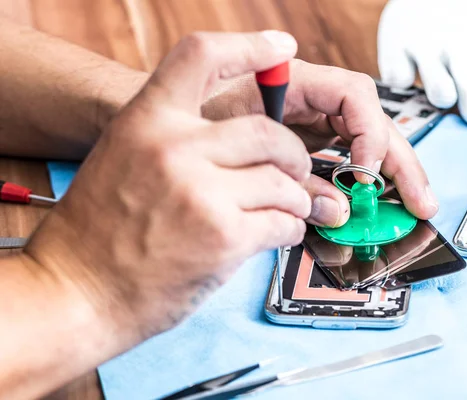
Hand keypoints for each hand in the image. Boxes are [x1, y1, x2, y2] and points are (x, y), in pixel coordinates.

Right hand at [25, 31, 311, 339]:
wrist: (77, 292)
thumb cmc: (99, 231)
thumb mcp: (126, 158)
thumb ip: (178, 139)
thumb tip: (242, 140)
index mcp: (146, 120)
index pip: (204, 56)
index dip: (250, 48)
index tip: (282, 48)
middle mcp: (175, 147)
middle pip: (268, 131)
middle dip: (293, 155)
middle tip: (296, 171)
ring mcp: (201, 192)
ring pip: (282, 180)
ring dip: (294, 199)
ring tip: (286, 211)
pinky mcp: (224, 237)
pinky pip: (283, 221)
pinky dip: (289, 229)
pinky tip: (277, 234)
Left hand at [203, 61, 438, 227]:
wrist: (165, 128)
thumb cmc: (193, 122)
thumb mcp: (236, 140)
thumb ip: (287, 169)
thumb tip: (337, 208)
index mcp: (295, 83)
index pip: (353, 95)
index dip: (368, 131)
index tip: (364, 172)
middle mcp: (310, 102)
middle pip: (372, 124)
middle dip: (400, 162)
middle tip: (421, 202)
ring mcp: (311, 126)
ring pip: (366, 145)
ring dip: (392, 175)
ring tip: (414, 206)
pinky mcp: (306, 150)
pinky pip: (345, 164)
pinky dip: (363, 185)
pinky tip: (376, 206)